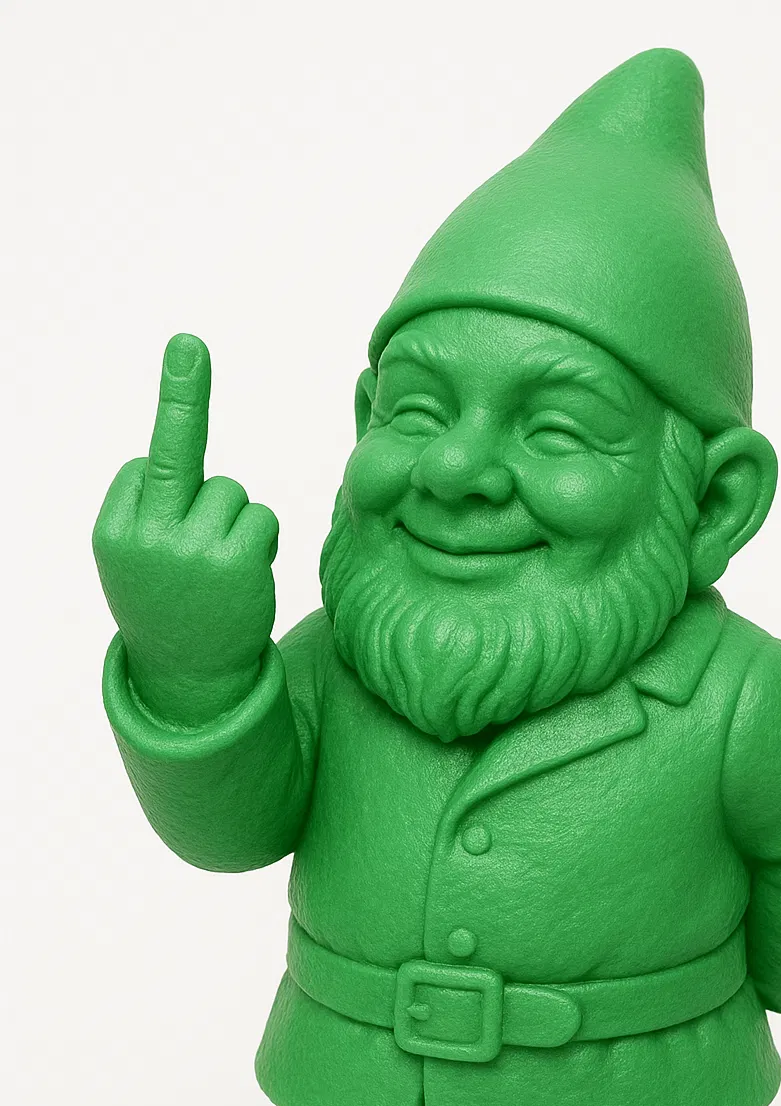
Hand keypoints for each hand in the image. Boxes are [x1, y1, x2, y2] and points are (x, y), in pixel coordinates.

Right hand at [93, 333, 278, 725]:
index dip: (165, 488)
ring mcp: (192, 549)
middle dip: (181, 392)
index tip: (165, 477)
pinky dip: (260, 538)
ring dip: (234, 521)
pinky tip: (244, 575)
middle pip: (177, 451)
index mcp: (113, 531)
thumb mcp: (136, 558)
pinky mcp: (236, 561)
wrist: (192, 680)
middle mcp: (147, 536)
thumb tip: (177, 453)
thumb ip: (150, 506)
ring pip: (231, 492)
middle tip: (187, 343)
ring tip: (220, 572)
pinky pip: (260, 517)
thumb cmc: (167, 605)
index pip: (145, 469)